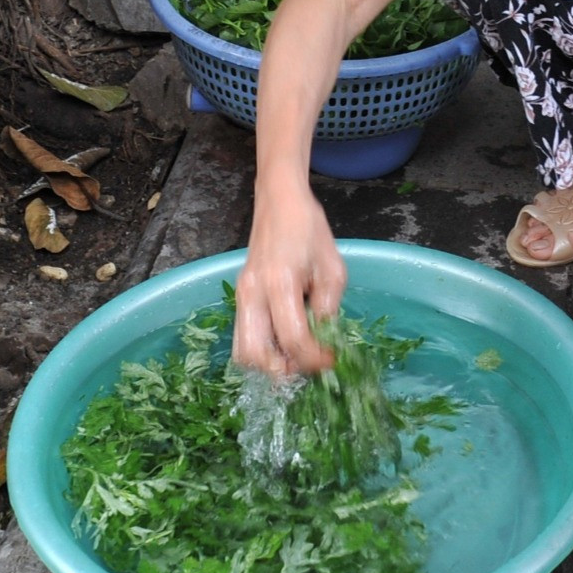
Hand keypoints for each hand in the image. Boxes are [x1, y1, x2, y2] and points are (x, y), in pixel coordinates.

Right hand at [233, 185, 345, 376]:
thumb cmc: (309, 229)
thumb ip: (328, 308)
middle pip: (256, 356)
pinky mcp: (239, 297)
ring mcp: (241, 296)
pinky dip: (263, 349)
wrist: (279, 202)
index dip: (315, 359)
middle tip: (309, 363)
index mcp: (279, 283)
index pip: (293, 339)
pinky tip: (285, 341)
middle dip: (285, 369)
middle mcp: (252, 294)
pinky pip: (244, 337)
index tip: (332, 359)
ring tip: (296, 355)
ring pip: (243, 352)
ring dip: (270, 363)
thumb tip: (323, 341)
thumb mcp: (332, 268)